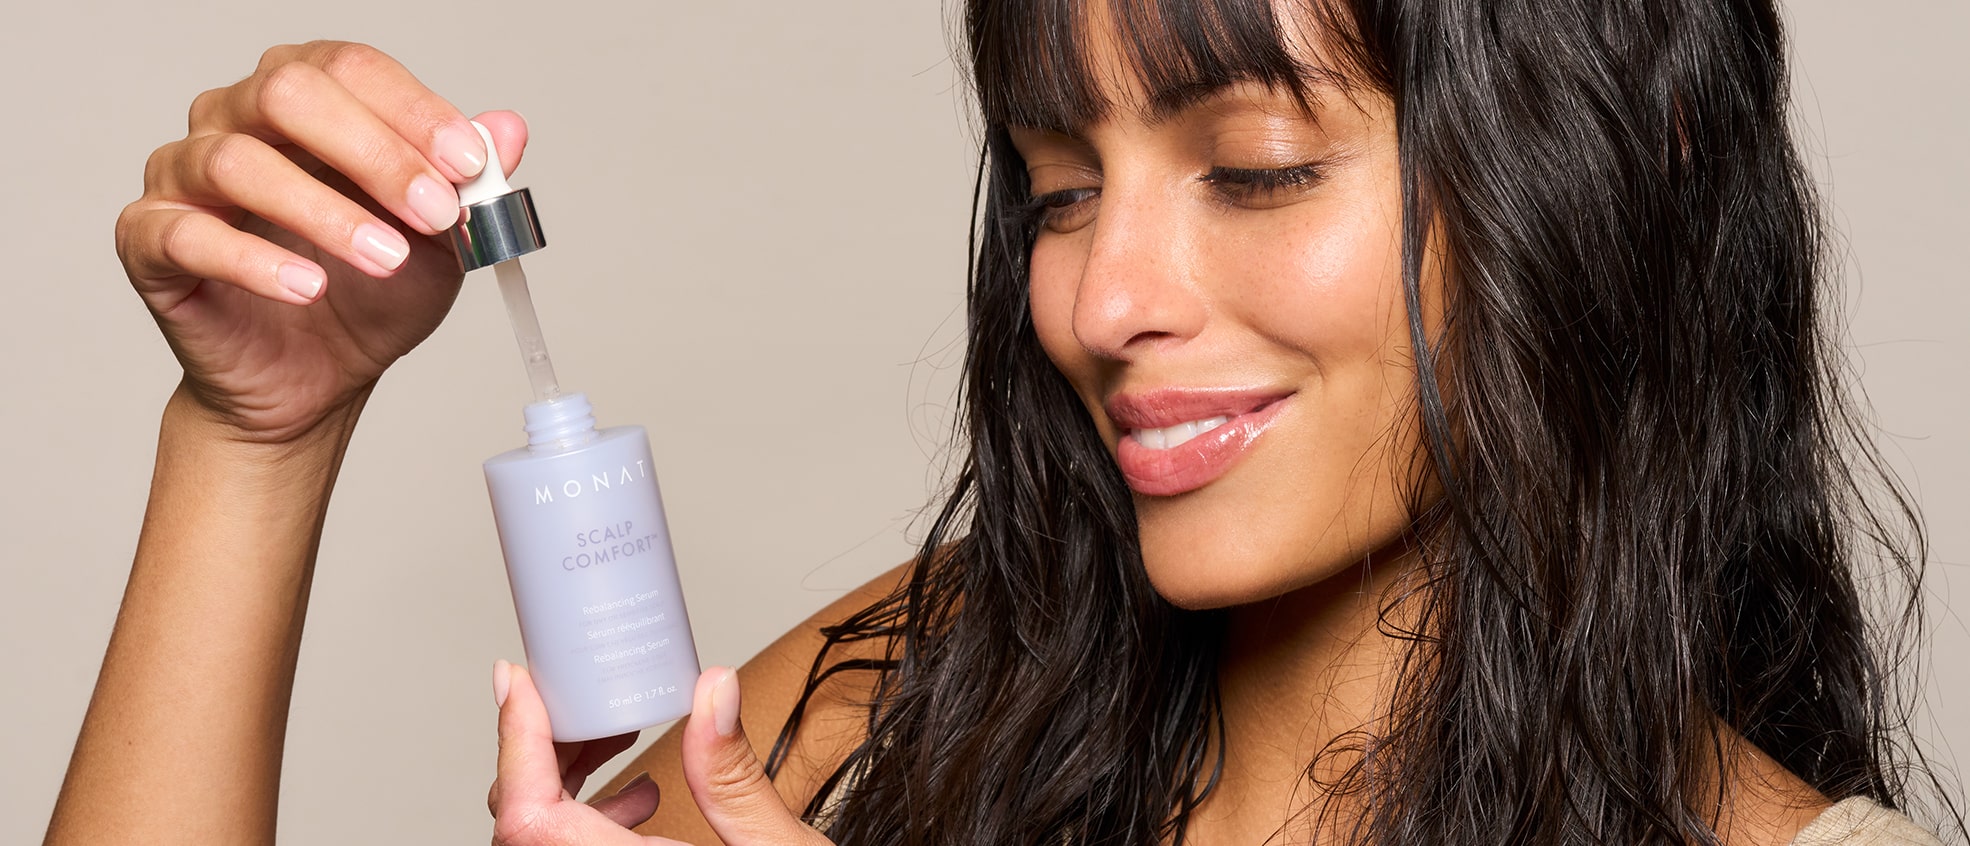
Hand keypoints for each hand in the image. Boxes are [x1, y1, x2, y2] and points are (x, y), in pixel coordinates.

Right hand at [116, 40, 527, 442]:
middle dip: (374, 152)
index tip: (468, 164)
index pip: (350, 69)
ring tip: (386, 258)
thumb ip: (468, 183)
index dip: (414, 111)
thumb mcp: (440, 241)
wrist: (314, 380)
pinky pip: (187, 236)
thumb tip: (506, 128)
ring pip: (239, 161)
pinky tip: (308, 289)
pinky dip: (255, 263)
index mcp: (304, 98)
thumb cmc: (369, 296)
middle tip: (434, 212)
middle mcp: (233, 118)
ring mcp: (183, 175)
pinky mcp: (148, 241)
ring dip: (326, 212)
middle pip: (288, 93)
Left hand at [489, 662, 833, 845]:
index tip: (516, 683)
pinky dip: (586, 825)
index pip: (530, 819)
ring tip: (619, 745)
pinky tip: (643, 803)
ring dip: (565, 788)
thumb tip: (713, 692)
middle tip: (579, 700)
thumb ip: (735, 777)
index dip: (512, 743)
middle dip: (543, 751)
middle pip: (523, 827)